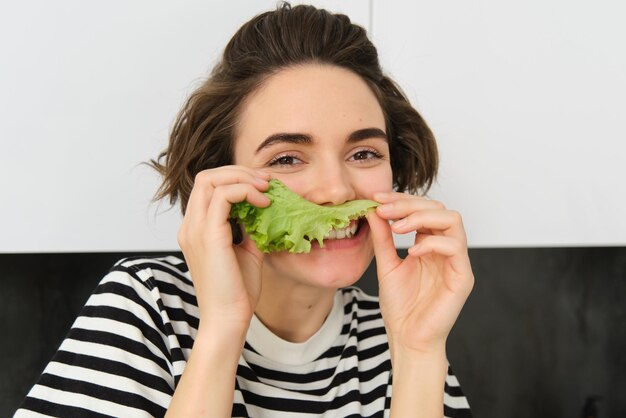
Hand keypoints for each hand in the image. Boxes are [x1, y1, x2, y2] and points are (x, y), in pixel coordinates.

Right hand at [177, 166, 270, 333]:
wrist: (228, 320)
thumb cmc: (237, 291)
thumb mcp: (247, 251)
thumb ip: (249, 228)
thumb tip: (264, 209)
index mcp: (195, 229)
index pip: (208, 187)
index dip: (236, 179)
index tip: (263, 186)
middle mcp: (190, 226)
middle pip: (207, 177)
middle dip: (239, 172)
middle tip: (267, 181)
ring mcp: (195, 229)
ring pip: (212, 180)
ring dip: (243, 178)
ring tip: (267, 189)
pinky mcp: (208, 235)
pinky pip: (223, 196)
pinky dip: (245, 192)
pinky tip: (264, 203)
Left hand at [367, 192, 473, 353]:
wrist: (407, 338)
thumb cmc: (400, 306)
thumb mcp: (386, 264)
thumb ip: (382, 238)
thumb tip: (373, 210)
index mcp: (429, 244)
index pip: (423, 208)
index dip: (401, 199)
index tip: (376, 198)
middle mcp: (445, 248)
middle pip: (438, 208)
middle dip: (408, 204)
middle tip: (384, 209)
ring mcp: (456, 261)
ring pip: (452, 219)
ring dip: (421, 217)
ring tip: (397, 228)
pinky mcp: (462, 276)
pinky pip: (455, 246)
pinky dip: (431, 242)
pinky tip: (411, 251)